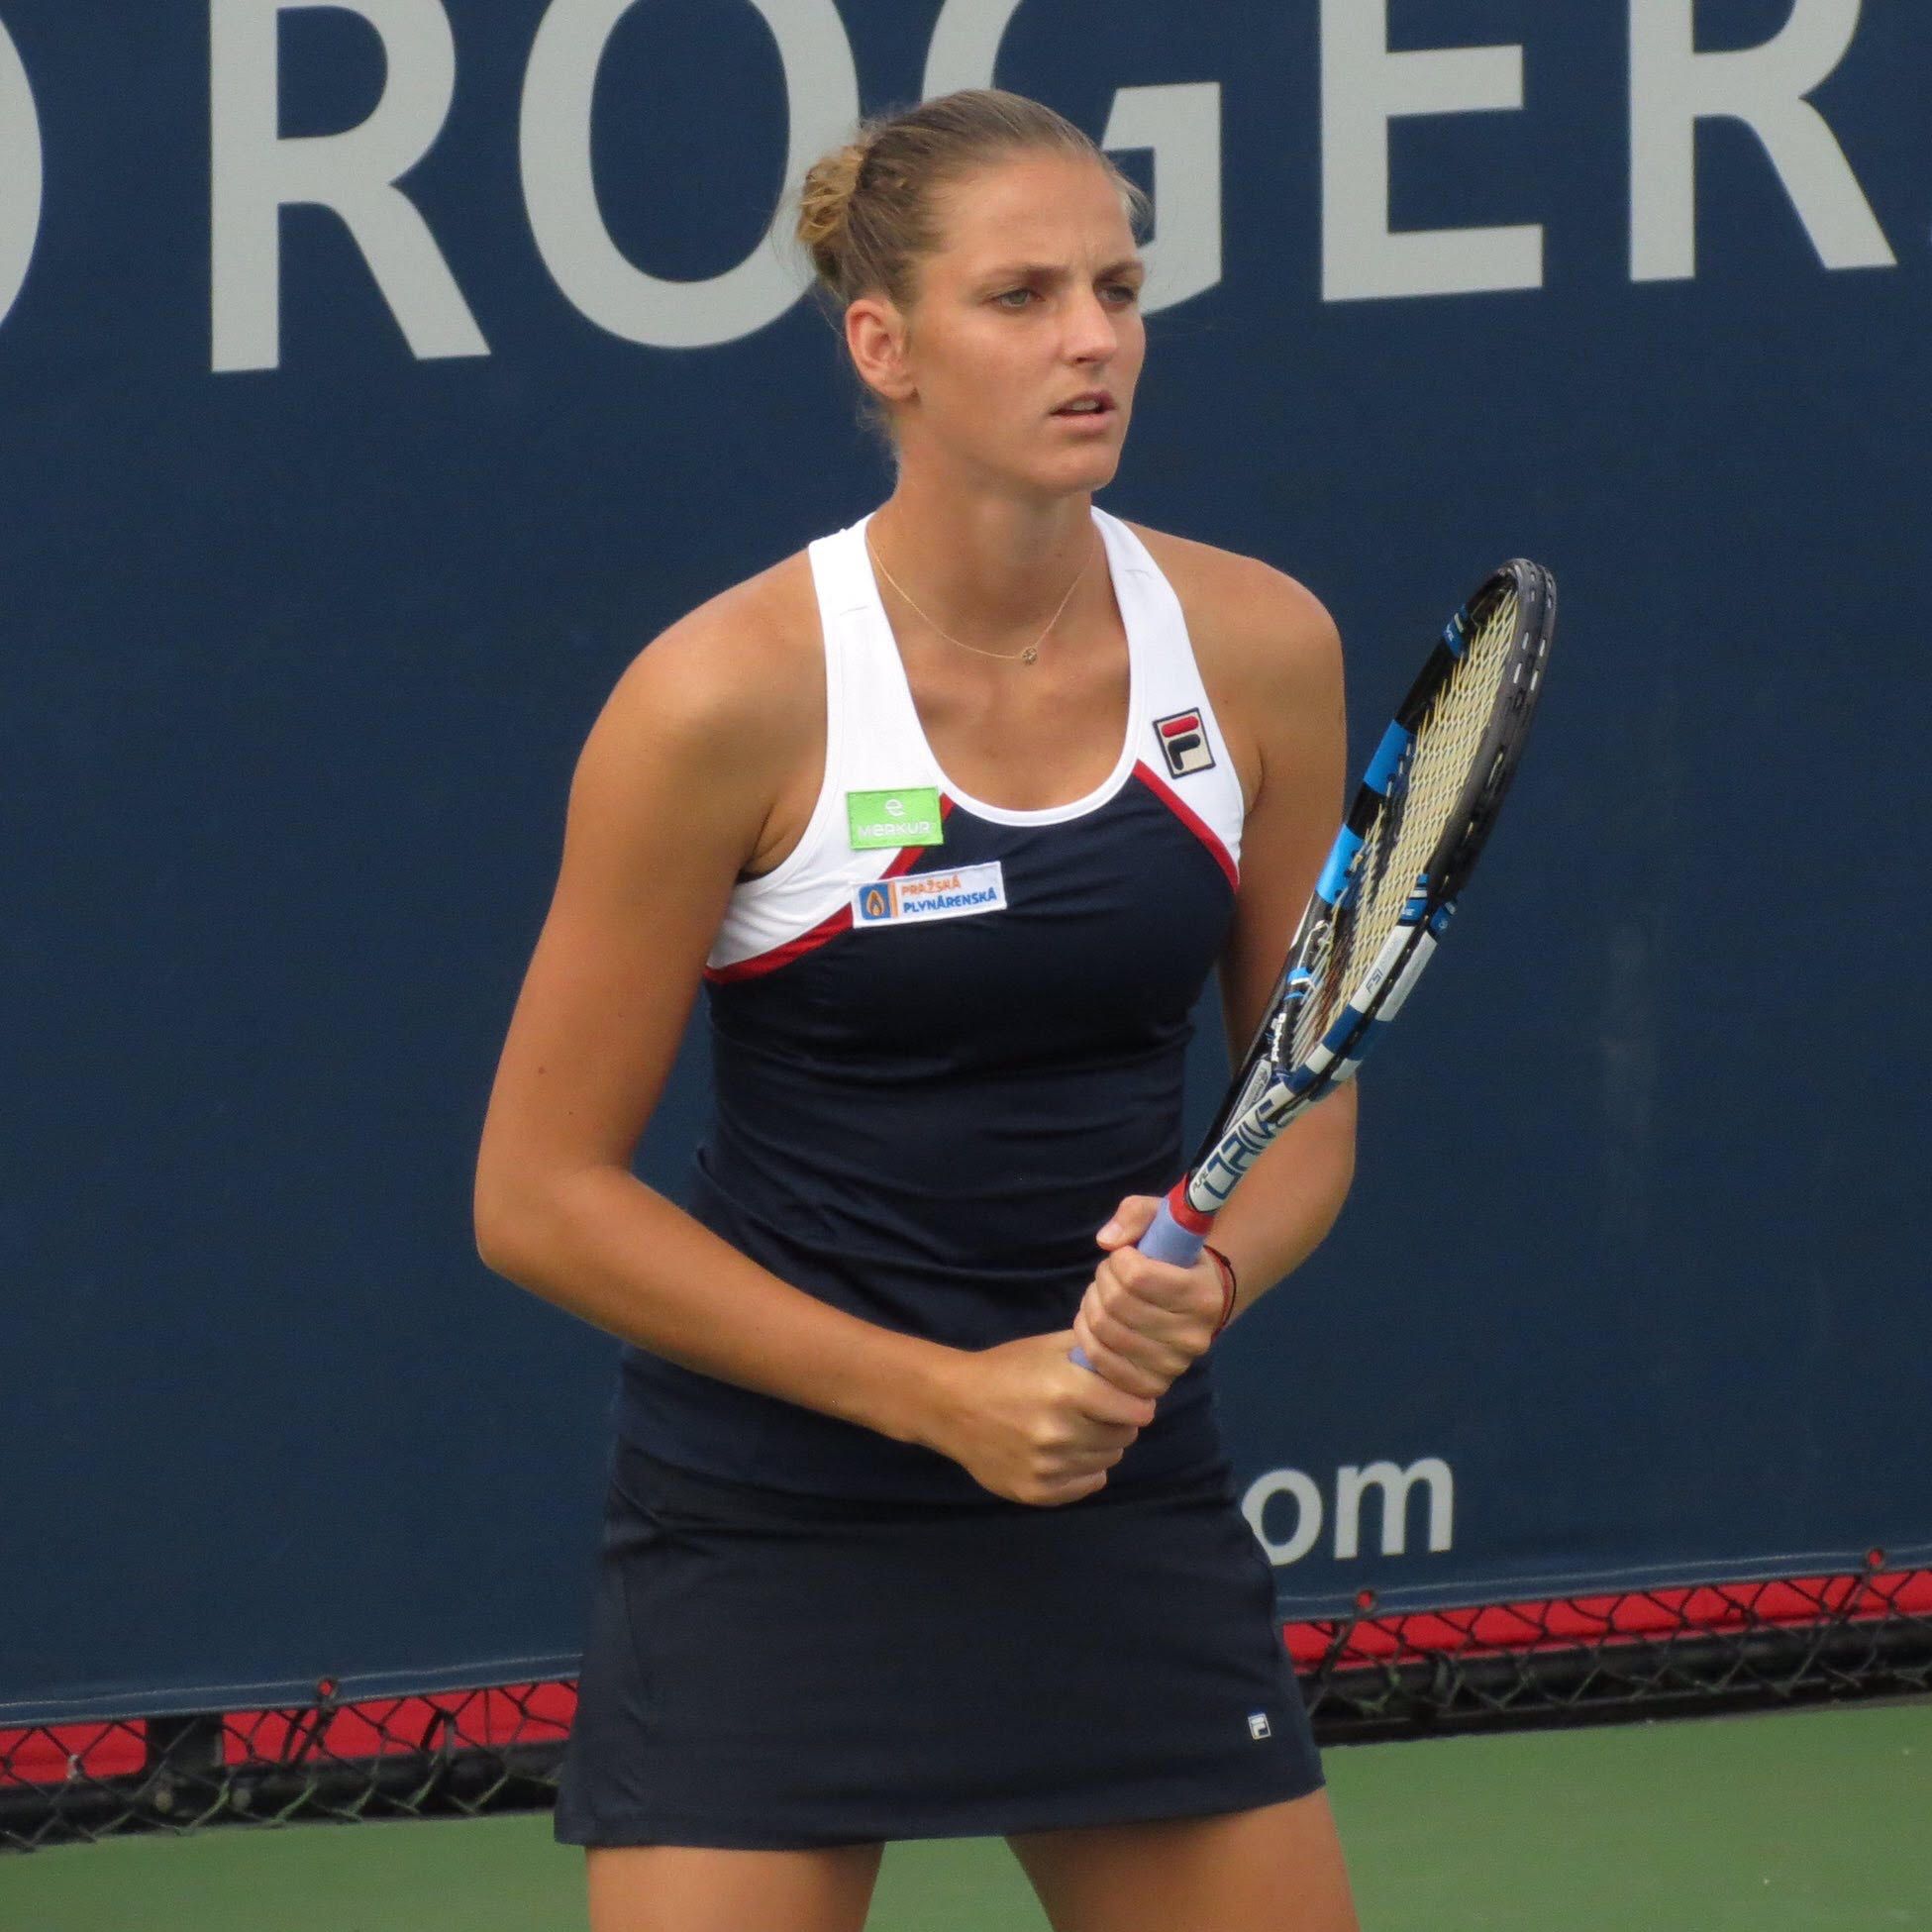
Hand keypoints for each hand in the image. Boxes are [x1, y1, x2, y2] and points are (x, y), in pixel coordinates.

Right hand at [923, 1330, 1156, 1506]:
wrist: (951, 1405)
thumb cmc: (1005, 1370)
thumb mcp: (1048, 1346)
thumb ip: (1094, 1351)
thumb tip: (1137, 1362)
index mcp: (1067, 1390)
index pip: (1136, 1411)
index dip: (1136, 1402)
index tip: (1127, 1399)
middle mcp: (1060, 1432)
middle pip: (1124, 1437)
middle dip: (1117, 1423)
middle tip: (1095, 1412)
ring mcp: (1048, 1466)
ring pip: (1108, 1461)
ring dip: (1100, 1445)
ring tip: (1074, 1429)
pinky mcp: (1036, 1492)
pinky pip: (1088, 1484)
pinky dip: (1084, 1470)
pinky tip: (1063, 1452)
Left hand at [1072, 1194, 1226, 1400]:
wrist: (1196, 1300)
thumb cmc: (1176, 1256)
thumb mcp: (1163, 1219)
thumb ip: (1136, 1214)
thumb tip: (1106, 1241)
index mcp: (1203, 1293)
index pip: (1137, 1276)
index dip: (1118, 1260)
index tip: (1123, 1255)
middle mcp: (1194, 1335)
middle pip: (1117, 1304)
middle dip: (1102, 1281)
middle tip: (1109, 1275)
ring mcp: (1174, 1365)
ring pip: (1106, 1331)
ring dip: (1091, 1305)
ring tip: (1102, 1295)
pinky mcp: (1152, 1384)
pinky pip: (1103, 1363)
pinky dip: (1087, 1338)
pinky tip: (1094, 1322)